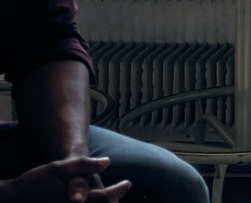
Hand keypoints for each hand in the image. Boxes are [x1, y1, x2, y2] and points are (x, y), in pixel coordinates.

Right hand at [0, 157, 129, 202]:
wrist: (13, 198)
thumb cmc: (35, 182)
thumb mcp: (57, 168)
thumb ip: (82, 165)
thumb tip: (107, 161)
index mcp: (74, 200)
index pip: (105, 198)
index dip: (119, 190)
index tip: (127, 183)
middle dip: (114, 200)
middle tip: (123, 189)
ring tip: (113, 197)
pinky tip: (95, 200)